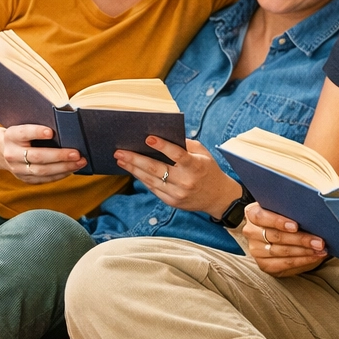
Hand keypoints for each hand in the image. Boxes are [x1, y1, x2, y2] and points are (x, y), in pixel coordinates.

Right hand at [2, 125, 85, 183]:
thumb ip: (41, 126)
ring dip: (64, 167)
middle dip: (59, 155)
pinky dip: (61, 174)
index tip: (51, 132)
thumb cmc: (24, 134)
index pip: (23, 133)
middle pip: (36, 156)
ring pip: (42, 170)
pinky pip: (44, 179)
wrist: (3, 150)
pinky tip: (73, 169)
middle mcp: (11, 153)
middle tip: (77, 153)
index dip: (36, 132)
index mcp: (11, 136)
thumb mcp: (26, 126)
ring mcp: (17, 169)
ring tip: (81, 162)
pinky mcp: (25, 178)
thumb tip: (67, 127)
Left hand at [115, 137, 240, 217]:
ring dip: (133, 169)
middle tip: (120, 151)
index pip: (178, 155)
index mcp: (196, 166)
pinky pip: (153, 188)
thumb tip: (163, 136)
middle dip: (136, 159)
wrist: (217, 197)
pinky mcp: (172, 201)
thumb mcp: (203, 154)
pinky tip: (133, 170)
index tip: (149, 138)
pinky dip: (142, 178)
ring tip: (121, 159)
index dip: (163, 146)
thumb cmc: (208, 170)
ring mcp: (178, 193)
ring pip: (150, 179)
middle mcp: (186, 181)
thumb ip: (186, 145)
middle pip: (157, 169)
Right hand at [242, 201, 327, 276]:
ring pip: (281, 251)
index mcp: (252, 212)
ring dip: (304, 251)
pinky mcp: (264, 264)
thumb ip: (294, 205)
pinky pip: (283, 264)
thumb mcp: (289, 206)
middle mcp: (251, 231)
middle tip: (319, 241)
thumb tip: (315, 207)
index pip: (260, 216)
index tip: (296, 226)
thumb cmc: (289, 215)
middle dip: (300, 239)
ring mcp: (256, 249)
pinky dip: (302, 261)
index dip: (278, 221)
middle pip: (275, 236)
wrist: (285, 232)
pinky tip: (314, 257)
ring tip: (320, 249)